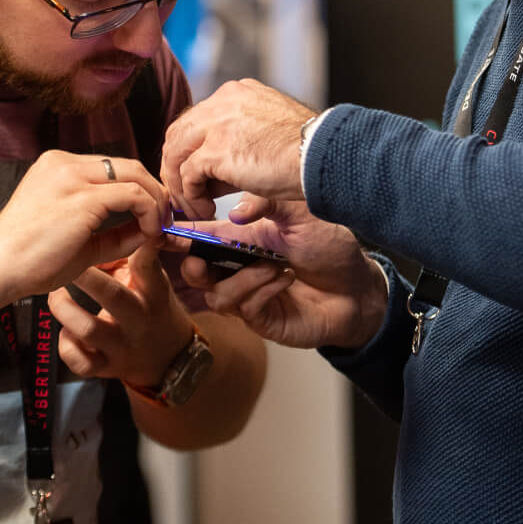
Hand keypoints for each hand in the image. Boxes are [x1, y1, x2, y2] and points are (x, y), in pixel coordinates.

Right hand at [0, 151, 170, 303]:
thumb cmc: (30, 261)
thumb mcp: (78, 241)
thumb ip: (114, 232)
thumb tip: (149, 231)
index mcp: (58, 167)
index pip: (113, 168)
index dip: (140, 189)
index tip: (153, 215)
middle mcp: (65, 163)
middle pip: (129, 165)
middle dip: (155, 191)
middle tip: (166, 220)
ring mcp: (72, 176)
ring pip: (135, 174)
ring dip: (156, 202)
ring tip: (160, 230)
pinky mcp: (82, 196)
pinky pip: (133, 194)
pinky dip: (149, 212)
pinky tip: (149, 234)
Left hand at [48, 242, 194, 388]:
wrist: (166, 356)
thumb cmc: (150, 305)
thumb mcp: (149, 279)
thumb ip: (123, 257)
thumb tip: (91, 235)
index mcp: (152, 291)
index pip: (147, 265)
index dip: (137, 246)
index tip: (122, 230)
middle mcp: (138, 318)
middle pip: (112, 295)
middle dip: (86, 277)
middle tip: (66, 261)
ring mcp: (122, 345)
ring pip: (88, 329)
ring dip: (64, 310)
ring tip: (56, 296)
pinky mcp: (106, 367)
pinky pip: (79, 361)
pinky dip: (66, 345)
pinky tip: (65, 331)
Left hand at [161, 79, 312, 217]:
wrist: (324, 157)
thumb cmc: (307, 152)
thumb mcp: (268, 134)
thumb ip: (237, 144)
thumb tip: (211, 178)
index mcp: (237, 93)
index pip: (197, 119)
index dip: (191, 150)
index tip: (196, 176)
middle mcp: (223, 101)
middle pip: (180, 133)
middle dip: (177, 167)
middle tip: (186, 194)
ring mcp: (217, 123)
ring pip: (176, 153)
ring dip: (181, 185)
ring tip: (195, 208)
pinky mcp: (216, 150)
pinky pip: (187, 175)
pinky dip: (191, 196)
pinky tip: (206, 210)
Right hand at [175, 196, 386, 350]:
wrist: (358, 285)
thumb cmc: (330, 246)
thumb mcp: (301, 214)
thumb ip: (268, 203)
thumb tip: (235, 211)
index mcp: (242, 239)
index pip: (201, 237)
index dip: (180, 236)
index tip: (164, 232)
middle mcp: (240, 269)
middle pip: (195, 273)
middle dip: (192, 267)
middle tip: (203, 261)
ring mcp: (251, 296)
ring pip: (217, 296)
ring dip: (241, 280)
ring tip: (271, 265)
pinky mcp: (265, 319)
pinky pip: (246, 310)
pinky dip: (262, 292)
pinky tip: (284, 278)